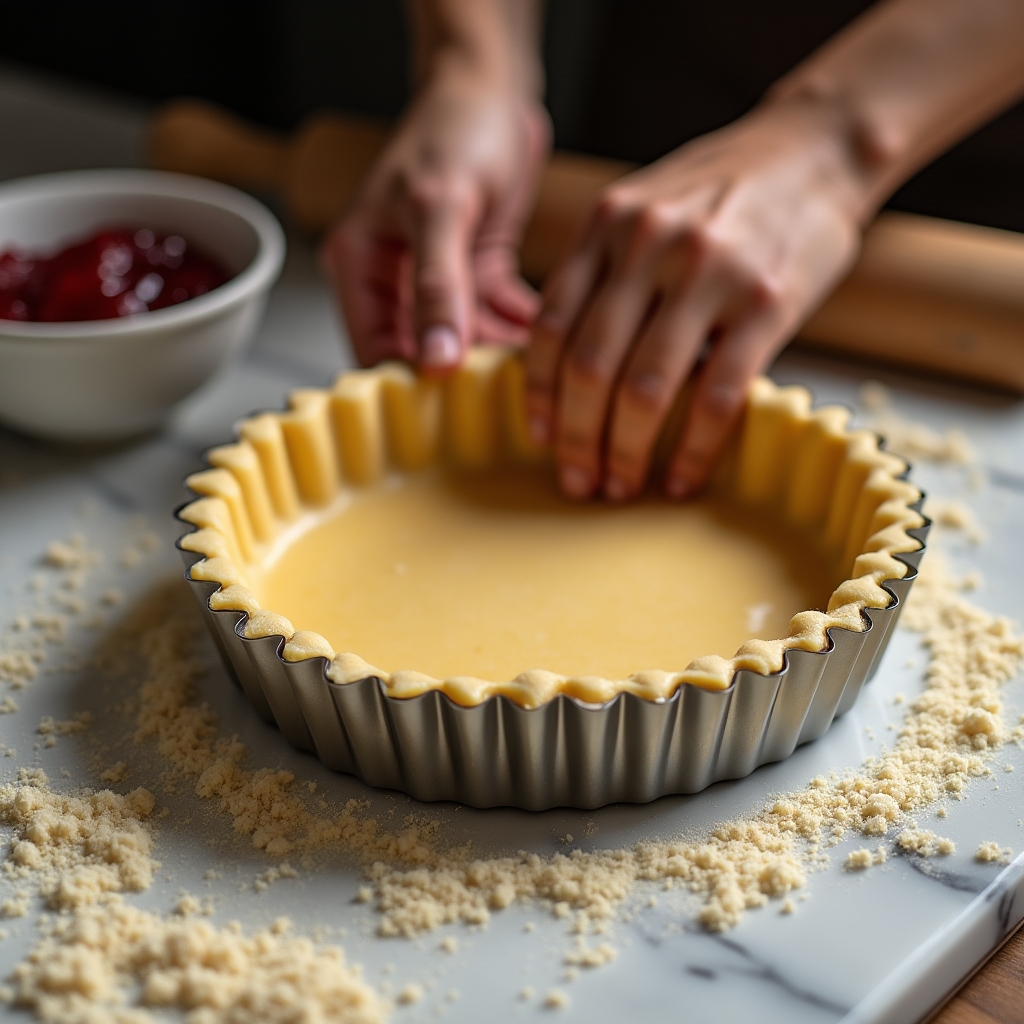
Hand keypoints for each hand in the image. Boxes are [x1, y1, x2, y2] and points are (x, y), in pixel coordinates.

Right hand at [321, 70, 549, 372]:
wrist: (494, 89)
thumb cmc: (452, 127)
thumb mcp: (441, 207)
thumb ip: (438, 288)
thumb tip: (434, 359)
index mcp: (360, 266)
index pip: (375, 351)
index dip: (412, 386)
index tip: (454, 414)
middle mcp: (395, 280)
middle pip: (422, 354)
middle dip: (465, 378)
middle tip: (506, 400)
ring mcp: (437, 281)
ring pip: (467, 342)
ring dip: (500, 356)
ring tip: (535, 375)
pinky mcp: (476, 275)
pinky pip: (498, 318)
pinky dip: (521, 330)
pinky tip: (546, 342)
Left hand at [525, 99, 865, 500]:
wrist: (816, 146)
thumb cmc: (722, 191)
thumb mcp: (643, 208)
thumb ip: (602, 270)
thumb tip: (566, 364)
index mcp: (608, 224)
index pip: (550, 327)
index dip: (539, 395)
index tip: (542, 438)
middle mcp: (649, 246)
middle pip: (589, 367)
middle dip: (577, 439)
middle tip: (577, 481)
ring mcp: (709, 274)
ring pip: (645, 390)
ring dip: (625, 453)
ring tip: (620, 487)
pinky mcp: (766, 304)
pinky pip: (717, 397)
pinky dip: (693, 451)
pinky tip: (680, 479)